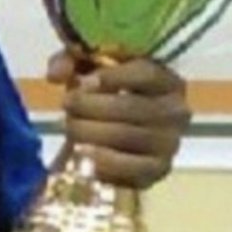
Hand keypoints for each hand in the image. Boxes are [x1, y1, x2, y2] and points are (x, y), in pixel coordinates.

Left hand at [48, 51, 190, 187]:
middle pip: (132, 107)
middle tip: (67, 103)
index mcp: (164, 79)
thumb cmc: (101, 92)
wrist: (104, 132)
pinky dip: (104, 161)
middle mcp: (175, 111)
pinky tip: (82, 152)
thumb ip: (69, 61)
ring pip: (127, 136)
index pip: (147, 74)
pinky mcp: (158, 170)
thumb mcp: (85, 68)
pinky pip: (133, 168)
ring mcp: (169, 143)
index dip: (116, 76)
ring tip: (70, 125)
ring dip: (90, 131)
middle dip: (91, 106)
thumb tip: (56, 74)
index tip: (85, 80)